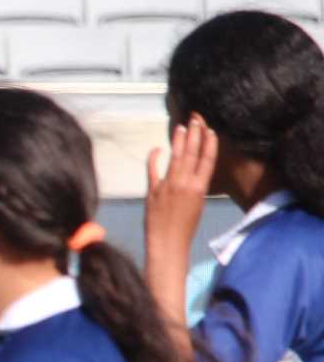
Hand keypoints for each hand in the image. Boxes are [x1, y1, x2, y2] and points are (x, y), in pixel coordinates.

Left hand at [146, 115, 216, 264]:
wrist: (167, 243)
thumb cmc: (185, 228)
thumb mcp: (197, 205)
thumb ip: (194, 187)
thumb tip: (193, 173)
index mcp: (200, 188)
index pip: (207, 160)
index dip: (209, 144)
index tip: (210, 130)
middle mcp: (185, 184)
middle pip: (191, 154)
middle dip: (194, 135)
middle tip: (196, 118)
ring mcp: (167, 186)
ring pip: (175, 158)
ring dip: (178, 141)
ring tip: (181, 127)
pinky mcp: (152, 191)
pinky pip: (152, 169)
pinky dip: (154, 157)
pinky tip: (157, 147)